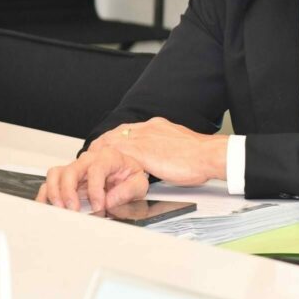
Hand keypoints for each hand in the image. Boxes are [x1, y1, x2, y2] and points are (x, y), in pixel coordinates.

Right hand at [35, 147, 149, 211]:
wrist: (124, 173)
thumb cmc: (129, 176)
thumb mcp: (138, 183)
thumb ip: (128, 190)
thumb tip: (110, 200)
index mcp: (108, 157)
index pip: (96, 169)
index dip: (96, 189)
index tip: (99, 205)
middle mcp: (89, 160)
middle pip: (72, 170)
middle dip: (70, 192)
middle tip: (74, 209)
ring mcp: (75, 168)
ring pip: (56, 174)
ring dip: (55, 193)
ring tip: (61, 209)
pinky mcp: (66, 177)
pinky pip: (49, 182)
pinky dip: (46, 195)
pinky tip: (48, 206)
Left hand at [89, 117, 228, 187]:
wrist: (208, 155)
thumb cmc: (200, 155)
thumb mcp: (179, 145)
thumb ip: (167, 148)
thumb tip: (163, 156)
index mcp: (157, 126)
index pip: (129, 129)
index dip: (115, 139)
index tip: (108, 146)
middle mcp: (148, 128)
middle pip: (116, 133)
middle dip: (102, 144)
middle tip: (92, 156)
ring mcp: (143, 139)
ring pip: (112, 142)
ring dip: (100, 153)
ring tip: (90, 165)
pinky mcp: (142, 152)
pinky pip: (116, 156)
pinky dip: (106, 163)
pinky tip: (98, 172)